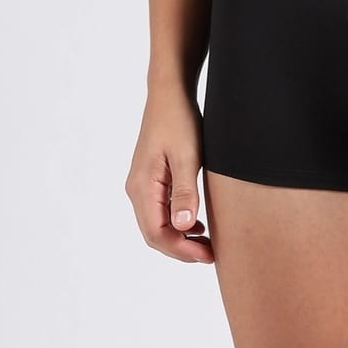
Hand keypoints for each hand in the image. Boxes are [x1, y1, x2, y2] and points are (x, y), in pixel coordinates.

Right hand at [125, 88, 213, 262]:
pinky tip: (197, 223)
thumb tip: (183, 227)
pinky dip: (177, 221)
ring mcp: (142, 183)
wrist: (170, 92)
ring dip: (180, 236)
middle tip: (211, 254)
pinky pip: (160, 208)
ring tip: (206, 243)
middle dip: (181, 248)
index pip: (156, 233)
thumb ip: (184, 192)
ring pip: (157, 222)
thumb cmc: (179, 120)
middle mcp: (137, 189)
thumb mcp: (187, 156)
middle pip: (154, 232)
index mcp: (142, 186)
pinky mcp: (151, 177)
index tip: (206, 255)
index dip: (180, 250)